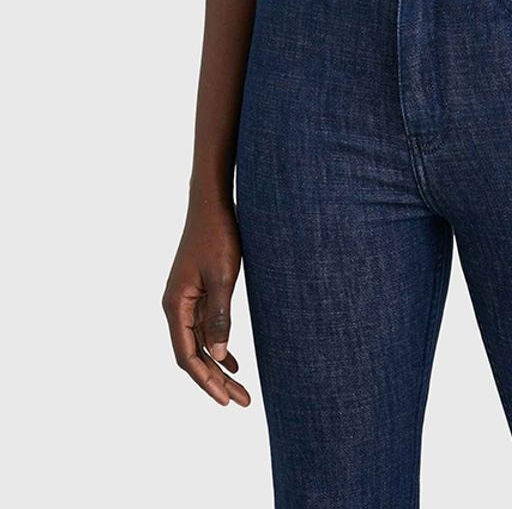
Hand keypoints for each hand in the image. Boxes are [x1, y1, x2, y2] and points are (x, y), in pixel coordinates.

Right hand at [162, 199, 251, 407]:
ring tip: (240, 391)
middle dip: (215, 381)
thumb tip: (218, 357)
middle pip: (193, 355)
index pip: (187, 355)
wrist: (212, 203)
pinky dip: (219, 346)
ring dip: (219, 367)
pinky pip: (206, 329)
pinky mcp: (199, 292)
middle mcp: (176, 306)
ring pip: (201, 343)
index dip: (205, 380)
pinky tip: (233, 362)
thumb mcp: (222, 276)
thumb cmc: (218, 235)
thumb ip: (219, 316)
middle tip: (242, 402)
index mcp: (175, 305)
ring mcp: (187, 300)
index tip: (224, 401)